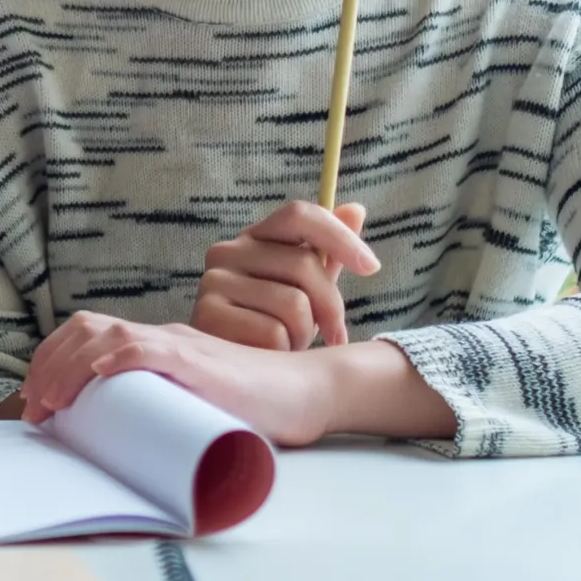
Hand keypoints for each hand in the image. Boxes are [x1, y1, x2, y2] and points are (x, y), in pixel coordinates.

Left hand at [19, 311, 327, 444]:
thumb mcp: (195, 407)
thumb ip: (163, 414)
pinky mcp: (201, 362)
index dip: (53, 360)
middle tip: (33, 408)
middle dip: (48, 365)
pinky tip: (97, 375)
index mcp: (160, 345)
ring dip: (68, 367)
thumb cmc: (256, 410)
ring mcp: (183, 346)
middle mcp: (165, 337)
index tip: (35, 400)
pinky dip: (116, 358)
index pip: (90, 333)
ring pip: (108, 335)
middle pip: (87, 329)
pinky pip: (149, 348)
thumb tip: (121, 453)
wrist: (308, 394)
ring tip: (51, 402)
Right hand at [193, 200, 375, 350]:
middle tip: (332, 334)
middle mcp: (228, 251)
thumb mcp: (305, 288)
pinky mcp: (208, 315)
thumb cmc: (272, 325)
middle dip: (330, 306)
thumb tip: (356, 209)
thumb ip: (328, 252)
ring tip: (289, 344)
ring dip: (303, 335)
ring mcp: (214, 281)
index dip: (340, 236)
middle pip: (304, 264)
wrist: (231, 371)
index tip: (371, 267)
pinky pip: (272, 332)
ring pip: (293, 304)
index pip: (300, 215)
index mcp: (255, 238)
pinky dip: (282, 350)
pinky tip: (268, 355)